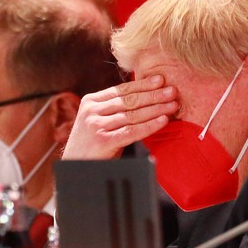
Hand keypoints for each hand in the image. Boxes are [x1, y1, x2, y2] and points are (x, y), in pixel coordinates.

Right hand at [63, 75, 178, 159]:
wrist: (75, 167)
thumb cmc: (92, 145)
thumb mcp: (99, 121)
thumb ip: (114, 109)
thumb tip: (144, 96)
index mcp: (91, 101)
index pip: (121, 90)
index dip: (142, 84)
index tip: (160, 80)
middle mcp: (92, 111)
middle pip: (129, 100)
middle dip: (153, 95)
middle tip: (172, 90)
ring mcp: (96, 125)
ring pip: (132, 115)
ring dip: (156, 109)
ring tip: (172, 105)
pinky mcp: (103, 141)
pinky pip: (132, 131)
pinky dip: (149, 126)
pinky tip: (163, 121)